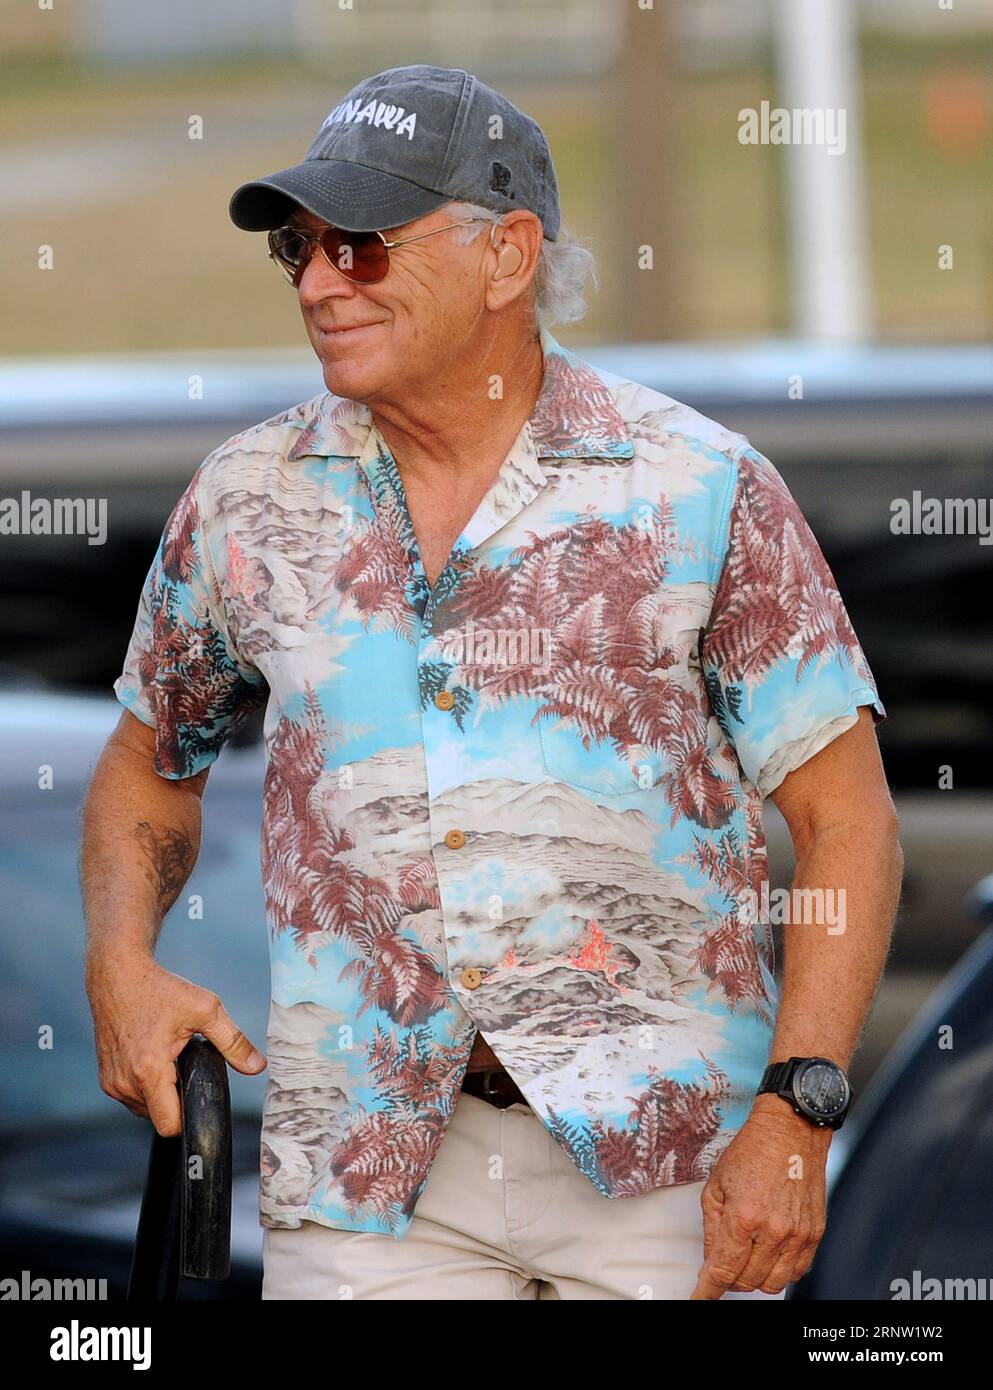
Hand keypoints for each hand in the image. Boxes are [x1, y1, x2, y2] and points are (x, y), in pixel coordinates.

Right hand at [87, 956, 265, 1136]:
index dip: (192, 1117)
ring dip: (162, 1094)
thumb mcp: (206, 1010)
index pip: (170, 1125)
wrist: (118, 975)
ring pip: (145, 1110)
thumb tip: (257, 1066)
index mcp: (148, 1070)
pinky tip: (155, 1059)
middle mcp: (124, 1083)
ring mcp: (111, 1083)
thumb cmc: (158, 989)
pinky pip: (132, 1097)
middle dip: (178, 1100)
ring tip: (171, 1060)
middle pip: (160, 1118)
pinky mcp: (105, 1078)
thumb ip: (233, 1042)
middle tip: (187, 1066)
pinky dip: (146, 1086)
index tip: (202, 1097)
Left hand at [690, 1094, 830, 1298]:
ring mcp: (797, 1233)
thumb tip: (711, 1261)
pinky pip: (797, 1271)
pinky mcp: (814, 1233)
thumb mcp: (717, 1185)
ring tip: (746, 1257)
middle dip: (729, 1278)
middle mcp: (774, 1229)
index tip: (700, 1297)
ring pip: (772, 1283)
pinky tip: (769, 1254)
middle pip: (747, 1281)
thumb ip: (712, 1229)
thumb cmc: (754, 1150)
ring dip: (754, 1278)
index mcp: (744, 1215)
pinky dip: (780, 1271)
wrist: (791, 1131)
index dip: (707, 1290)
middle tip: (722, 1263)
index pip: (723, 1270)